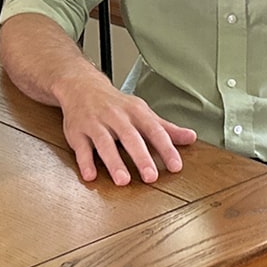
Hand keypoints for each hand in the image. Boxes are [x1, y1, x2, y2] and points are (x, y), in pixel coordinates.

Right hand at [58, 77, 196, 184]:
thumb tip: (190, 137)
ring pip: (104, 142)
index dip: (165, 148)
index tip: (175, 165)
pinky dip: (85, 162)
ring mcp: (94, 124)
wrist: (81, 86)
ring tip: (122, 180)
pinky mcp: (76, 132)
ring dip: (113, 161)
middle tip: (150, 176)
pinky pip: (81, 148)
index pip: (154, 130)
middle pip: (130, 137)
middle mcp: (115, 117)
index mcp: (135, 112)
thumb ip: (165, 128)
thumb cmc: (115, 104)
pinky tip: (91, 175)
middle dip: (140, 156)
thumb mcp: (142, 112)